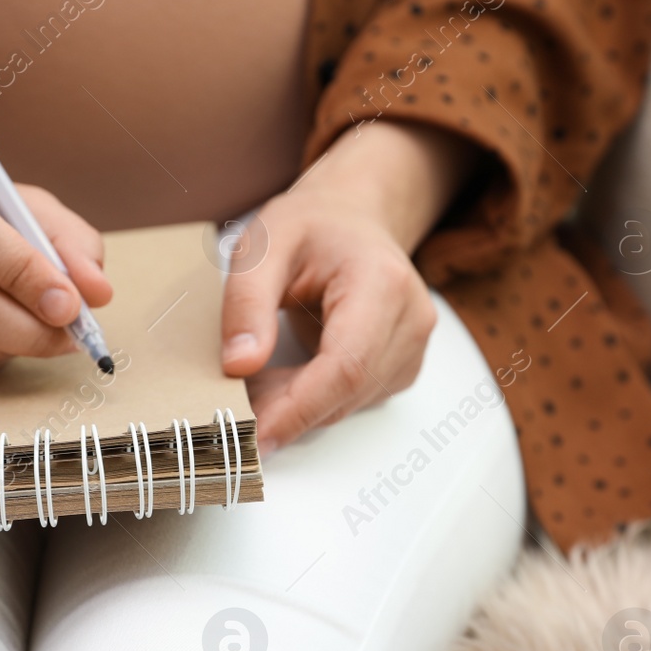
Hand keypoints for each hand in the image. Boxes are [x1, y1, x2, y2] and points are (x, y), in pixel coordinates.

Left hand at [221, 121, 475, 452]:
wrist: (354, 216)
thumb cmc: (312, 226)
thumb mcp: (261, 248)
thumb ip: (245, 304)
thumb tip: (238, 366)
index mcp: (382, 283)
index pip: (346, 366)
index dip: (300, 408)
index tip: (256, 434)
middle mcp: (411, 319)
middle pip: (348, 392)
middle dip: (288, 409)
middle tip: (236, 400)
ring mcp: (413, 346)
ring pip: (349, 403)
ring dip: (298, 404)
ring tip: (258, 375)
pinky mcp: (403, 366)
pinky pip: (354, 400)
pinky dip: (314, 399)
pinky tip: (289, 373)